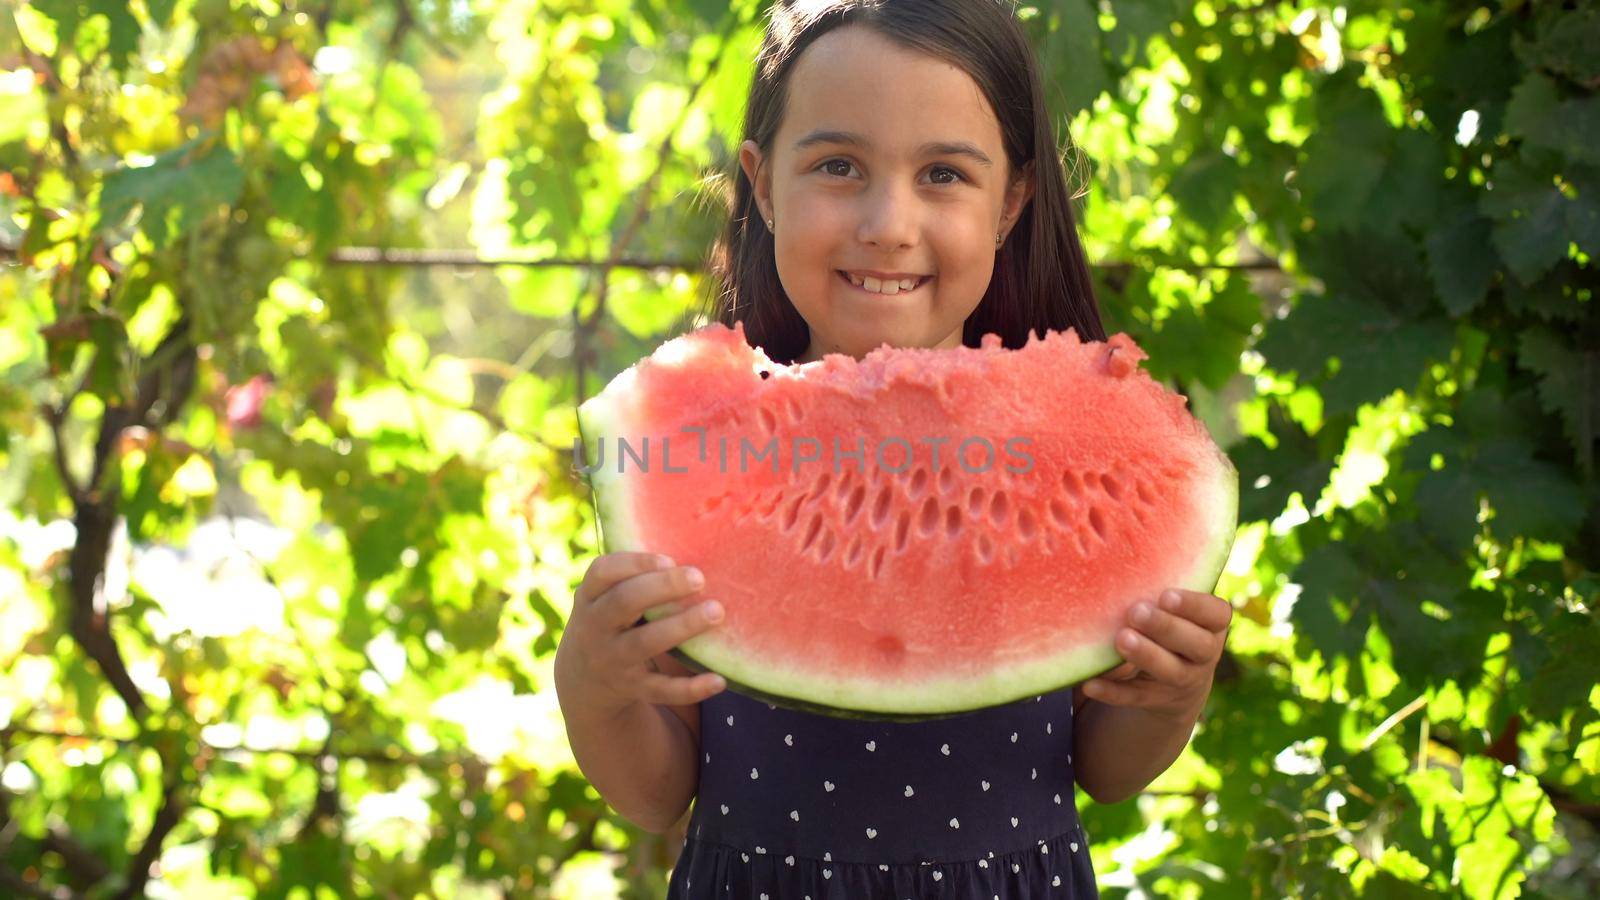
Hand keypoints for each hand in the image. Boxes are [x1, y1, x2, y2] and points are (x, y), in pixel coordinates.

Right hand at [554, 552, 727, 718]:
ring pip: (644, 644)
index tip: (669, 559)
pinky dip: (690, 688)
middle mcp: (595, 628)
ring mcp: (612, 660)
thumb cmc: (611, 620)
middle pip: (624, 602)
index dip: (635, 563)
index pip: (602, 572)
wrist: (583, 680)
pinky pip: (661, 689)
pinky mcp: (632, 689)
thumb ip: (636, 577)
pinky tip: (719, 679)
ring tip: (717, 611)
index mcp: (590, 597)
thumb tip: (698, 545)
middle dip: (661, 588)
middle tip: (700, 578)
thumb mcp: (607, 597)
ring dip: (681, 627)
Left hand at [1081, 589, 1231, 721]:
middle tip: (1136, 612)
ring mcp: (1183, 681)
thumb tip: (1118, 566)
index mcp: (1211, 626)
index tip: (1166, 595)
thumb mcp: (1174, 610)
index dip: (1195, 605)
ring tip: (1121, 639)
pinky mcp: (1156, 700)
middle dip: (1167, 628)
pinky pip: (1135, 697)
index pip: (1217, 614)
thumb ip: (1159, 593)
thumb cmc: (1167, 625)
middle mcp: (1204, 655)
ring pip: (1171, 672)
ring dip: (1147, 656)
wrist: (1174, 682)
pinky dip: (1113, 692)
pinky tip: (1090, 682)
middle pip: (1197, 644)